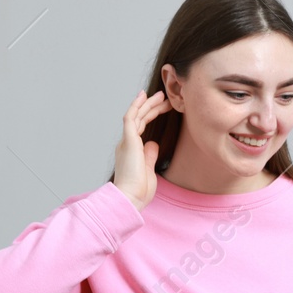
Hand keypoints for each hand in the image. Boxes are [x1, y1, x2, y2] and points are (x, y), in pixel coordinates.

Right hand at [113, 89, 170, 210]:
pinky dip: (136, 106)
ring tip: (161, 95)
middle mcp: (126, 143)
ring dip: (148, 104)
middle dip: (152, 107)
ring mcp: (126, 141)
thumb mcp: (148, 169)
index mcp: (131, 150)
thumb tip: (153, 143)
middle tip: (165, 97)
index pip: (141, 127)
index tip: (163, 107)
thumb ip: (149, 155)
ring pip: (136, 116)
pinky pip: (131, 118)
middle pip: (139, 119)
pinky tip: (144, 97)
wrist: (130, 197)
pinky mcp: (128, 141)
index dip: (151, 115)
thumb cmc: (139, 189)